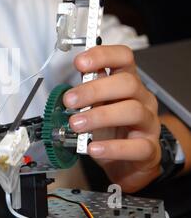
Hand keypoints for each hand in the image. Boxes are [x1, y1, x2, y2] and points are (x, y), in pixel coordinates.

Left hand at [63, 45, 161, 192]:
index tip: (79, 63)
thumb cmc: (110, 130)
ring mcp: (148, 123)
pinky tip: (93, 148)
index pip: (124, 57)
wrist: (126, 162)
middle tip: (69, 101)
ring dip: (99, 116)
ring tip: (76, 125)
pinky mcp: (149, 148)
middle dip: (94, 90)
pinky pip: (136, 146)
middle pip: (127, 83)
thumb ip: (86, 93)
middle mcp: (142, 98)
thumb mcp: (96, 106)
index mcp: (127, 83)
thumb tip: (69, 88)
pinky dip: (112, 148)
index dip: (102, 56)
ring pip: (132, 111)